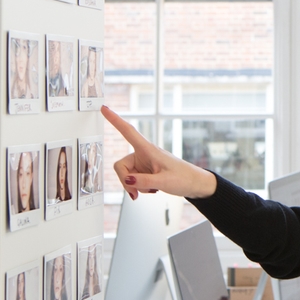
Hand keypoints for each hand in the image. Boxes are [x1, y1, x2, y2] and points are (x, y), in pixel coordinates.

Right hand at [102, 105, 217, 200]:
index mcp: (148, 149)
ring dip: (135, 185)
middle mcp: (143, 154)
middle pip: (121, 166)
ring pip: (126, 175)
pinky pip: (133, 180)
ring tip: (152, 188)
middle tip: (137, 191)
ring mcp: (143, 163)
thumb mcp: (164, 181)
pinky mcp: (145, 171)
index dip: (115, 119)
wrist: (195, 184)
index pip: (128, 131)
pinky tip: (152, 188)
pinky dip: (139, 187)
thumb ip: (144, 181)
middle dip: (126, 181)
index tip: (104, 108)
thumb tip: (128, 180)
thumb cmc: (184, 178)